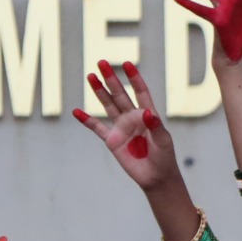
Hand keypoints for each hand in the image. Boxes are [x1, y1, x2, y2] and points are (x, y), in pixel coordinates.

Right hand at [72, 60, 176, 189]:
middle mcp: (132, 118)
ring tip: (90, 76)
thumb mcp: (163, 141)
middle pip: (120, 94)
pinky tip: (76, 111)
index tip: (127, 63)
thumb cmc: (164, 157)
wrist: (156, 177)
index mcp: (147, 115)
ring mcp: (121, 128)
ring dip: (99, 91)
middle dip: (111, 78)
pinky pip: (97, 128)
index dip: (134, 78)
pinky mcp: (112, 141)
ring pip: (108, 105)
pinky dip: (86, 120)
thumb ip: (155, 126)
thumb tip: (146, 112)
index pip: (140, 92)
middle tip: (101, 62)